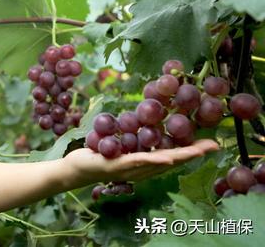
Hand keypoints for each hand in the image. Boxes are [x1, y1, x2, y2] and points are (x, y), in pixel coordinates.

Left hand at [63, 139, 218, 184]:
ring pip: (159, 162)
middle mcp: (141, 170)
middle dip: (193, 153)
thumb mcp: (120, 143)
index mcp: (144, 164)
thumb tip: (144, 118)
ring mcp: (131, 170)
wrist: (76, 168)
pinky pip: (137, 162)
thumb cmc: (98, 154)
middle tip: (213, 145)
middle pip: (172, 161)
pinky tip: (164, 157)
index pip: (172, 156)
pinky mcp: (117, 167)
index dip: (192, 151)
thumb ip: (134, 135)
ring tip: (198, 150)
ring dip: (179, 156)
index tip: (211, 143)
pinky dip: (152, 159)